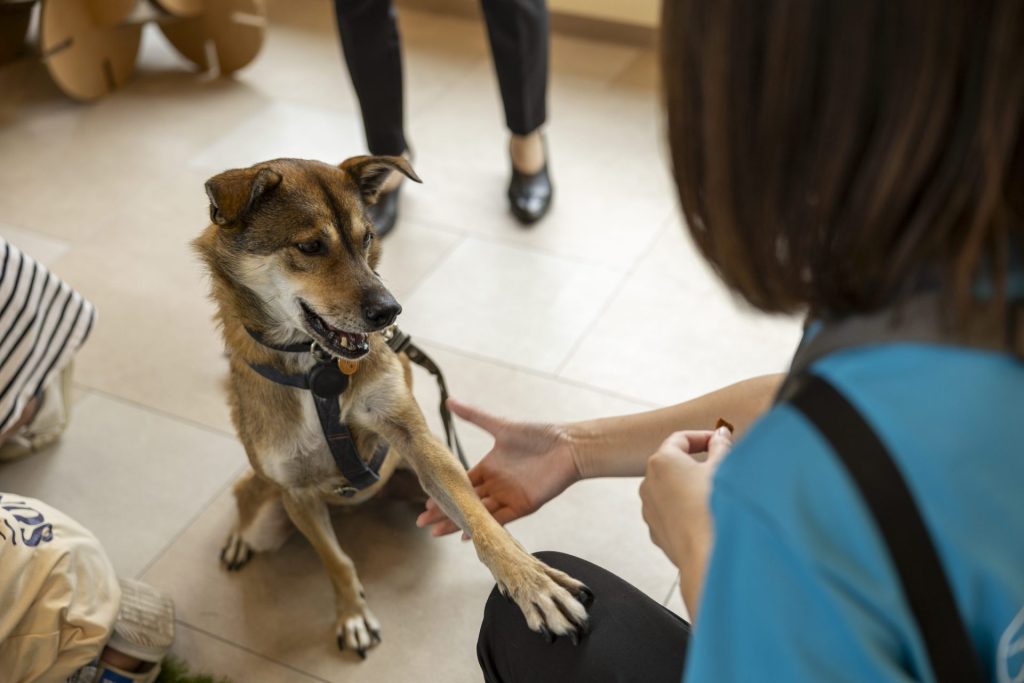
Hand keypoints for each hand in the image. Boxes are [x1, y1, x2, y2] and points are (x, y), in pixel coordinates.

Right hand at [416, 398, 579, 537]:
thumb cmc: (538, 435)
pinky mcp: (521, 506)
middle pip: (464, 501)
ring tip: (435, 532)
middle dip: (443, 512)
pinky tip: (466, 536)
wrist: (567, 446)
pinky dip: (483, 527)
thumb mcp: (501, 426)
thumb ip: (474, 416)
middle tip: (421, 522)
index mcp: (489, 467)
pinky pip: (499, 520)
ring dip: (457, 523)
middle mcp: (495, 484)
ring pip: (477, 513)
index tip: (424, 501)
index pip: (460, 484)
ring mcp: (507, 496)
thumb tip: (449, 401)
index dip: (443, 492)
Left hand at [639, 427, 732, 572]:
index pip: (680, 438)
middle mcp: (647, 482)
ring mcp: (648, 508)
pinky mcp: (655, 530)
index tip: (720, 441)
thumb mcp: (722, 468)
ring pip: (670, 488)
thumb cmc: (714, 507)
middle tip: (720, 466)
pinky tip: (706, 516)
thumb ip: (720, 446)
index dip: (703, 437)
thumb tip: (720, 435)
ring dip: (689, 486)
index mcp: (661, 461)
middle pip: (672, 463)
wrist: (707, 555)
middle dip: (696, 462)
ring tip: (714, 494)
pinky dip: (685, 508)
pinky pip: (670, 511)